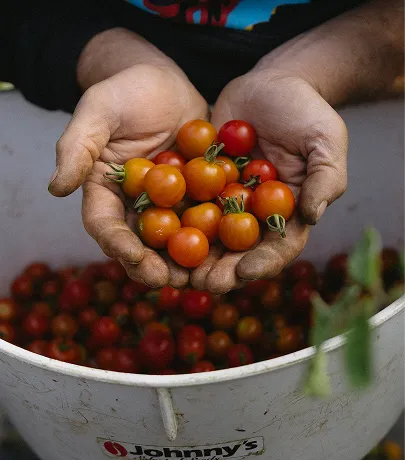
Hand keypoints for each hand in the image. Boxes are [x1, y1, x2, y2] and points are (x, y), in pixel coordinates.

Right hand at [48, 62, 207, 287]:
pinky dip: (215, 239)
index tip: (132, 256)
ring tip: (199, 278)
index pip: (105, 224)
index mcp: (106, 193)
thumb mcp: (99, 110)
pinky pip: (205, 222)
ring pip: (173, 242)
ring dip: (184, 263)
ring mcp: (167, 207)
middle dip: (152, 265)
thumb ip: (77, 146)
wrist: (167, 85)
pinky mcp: (196, 200)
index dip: (117, 243)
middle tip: (168, 280)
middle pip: (139, 244)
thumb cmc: (127, 92)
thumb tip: (56, 188)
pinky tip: (229, 253)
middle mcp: (135, 207)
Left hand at [191, 73, 347, 292]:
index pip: (279, 248)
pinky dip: (172, 221)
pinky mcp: (202, 186)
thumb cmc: (306, 111)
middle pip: (240, 253)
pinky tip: (155, 234)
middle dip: (222, 270)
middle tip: (204, 283)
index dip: (263, 263)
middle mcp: (256, 217)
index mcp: (288, 215)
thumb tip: (312, 216)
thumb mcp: (326, 140)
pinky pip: (187, 205)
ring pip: (209, 237)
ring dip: (193, 257)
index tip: (244, 271)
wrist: (271, 84)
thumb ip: (325, 178)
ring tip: (176, 271)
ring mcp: (227, 203)